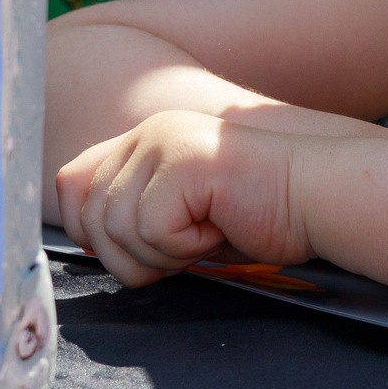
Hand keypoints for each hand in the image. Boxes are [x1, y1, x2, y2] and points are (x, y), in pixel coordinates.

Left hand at [53, 109, 314, 287]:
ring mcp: (164, 141)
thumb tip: (83, 241)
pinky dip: (184, 247)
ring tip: (207, 234)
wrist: (318, 197)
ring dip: (163, 254)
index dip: (86, 232)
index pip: (68, 186)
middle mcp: (147, 132)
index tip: (136, 252)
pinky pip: (150, 229)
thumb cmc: (257, 214)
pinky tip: (220, 228)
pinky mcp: (185, 160)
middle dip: (131, 256)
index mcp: (142, 140)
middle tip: (184, 249)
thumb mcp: (180, 218)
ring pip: (115, 228)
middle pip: (88, 217)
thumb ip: (131, 217)